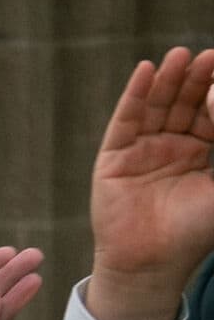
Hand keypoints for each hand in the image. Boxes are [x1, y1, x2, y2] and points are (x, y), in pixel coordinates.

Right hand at [88, 46, 213, 319]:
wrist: (153, 263)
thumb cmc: (197, 230)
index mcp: (205, 154)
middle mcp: (174, 148)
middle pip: (187, 103)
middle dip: (197, 79)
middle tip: (209, 55)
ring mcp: (143, 152)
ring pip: (158, 107)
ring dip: (168, 80)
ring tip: (181, 56)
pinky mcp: (114, 158)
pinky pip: (126, 121)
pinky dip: (135, 95)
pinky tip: (146, 71)